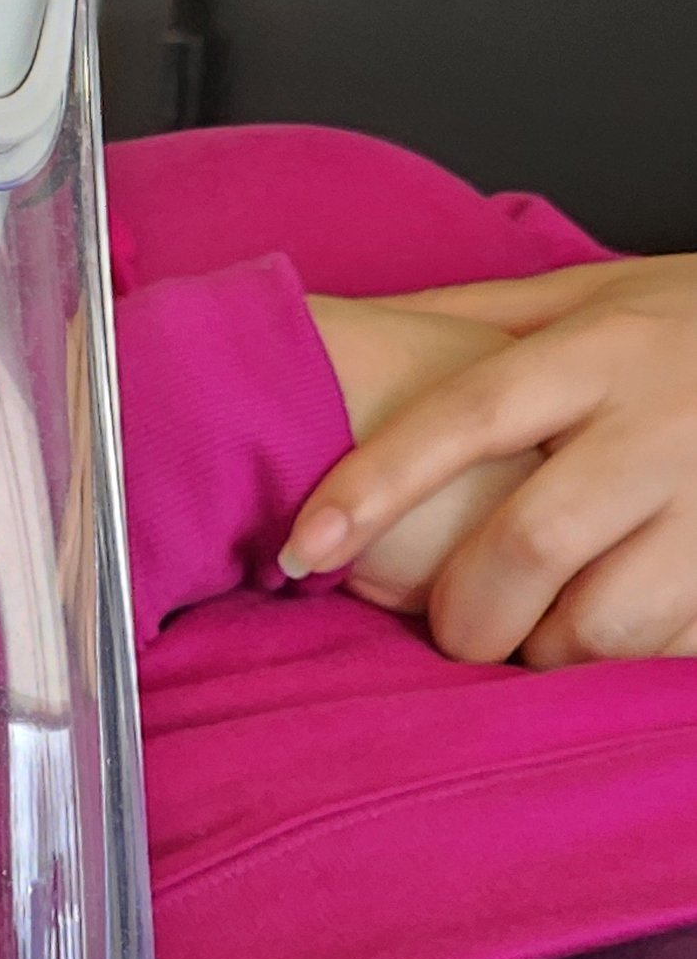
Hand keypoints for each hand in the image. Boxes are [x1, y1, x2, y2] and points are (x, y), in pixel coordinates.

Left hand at [287, 256, 696, 663]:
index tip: (301, 550)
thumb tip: (326, 324)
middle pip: (530, 543)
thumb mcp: (596, 292)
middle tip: (450, 628)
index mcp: (601, 348)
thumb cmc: (695, 326)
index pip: (463, 419)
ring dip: (549, 651)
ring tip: (541, 634)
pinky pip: (674, 649)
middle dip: (464, 611)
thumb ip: (471, 319)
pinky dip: (625, 665)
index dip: (372, 487)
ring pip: (605, 620)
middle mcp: (663, 420)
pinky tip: (615, 634)